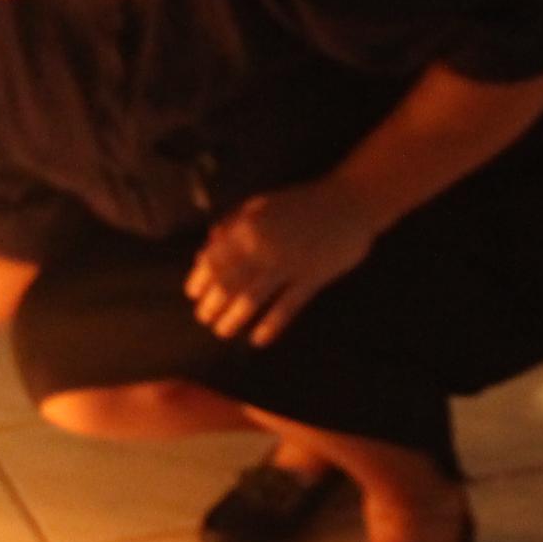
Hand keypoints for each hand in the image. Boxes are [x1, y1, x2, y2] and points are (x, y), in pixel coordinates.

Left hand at [187, 181, 385, 345]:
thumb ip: (231, 223)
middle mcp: (264, 248)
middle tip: (204, 319)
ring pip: (253, 298)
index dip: (201, 279)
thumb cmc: (301, 202)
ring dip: (234, 318)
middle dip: (213, 304)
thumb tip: (205, 250)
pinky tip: (258, 340)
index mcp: (249, 227)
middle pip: (230, 283)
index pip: (215, 259)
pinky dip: (271, 326)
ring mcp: (289, 265)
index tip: (192, 295)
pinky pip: (287, 308)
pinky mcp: (313, 279)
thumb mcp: (259, 204)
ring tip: (222, 331)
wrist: (349, 201)